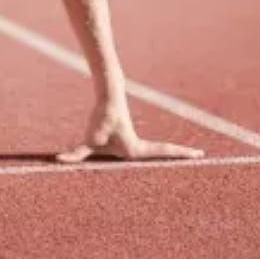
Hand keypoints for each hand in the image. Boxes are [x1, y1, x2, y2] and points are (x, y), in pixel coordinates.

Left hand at [55, 100, 203, 163]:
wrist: (106, 97)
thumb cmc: (100, 118)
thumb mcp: (89, 140)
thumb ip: (76, 154)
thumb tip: (60, 161)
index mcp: (134, 149)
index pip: (161, 153)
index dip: (179, 155)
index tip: (199, 155)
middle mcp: (136, 146)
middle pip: (162, 154)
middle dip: (179, 156)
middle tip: (200, 156)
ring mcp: (131, 141)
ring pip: (151, 151)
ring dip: (170, 153)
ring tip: (188, 155)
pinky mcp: (123, 137)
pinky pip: (137, 150)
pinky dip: (141, 149)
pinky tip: (147, 154)